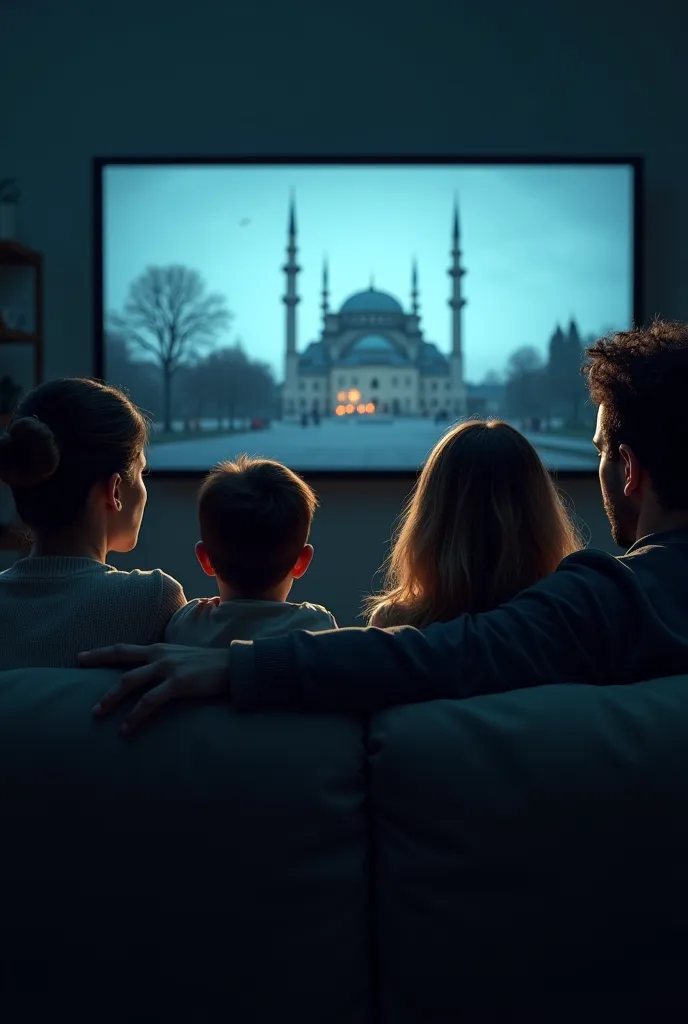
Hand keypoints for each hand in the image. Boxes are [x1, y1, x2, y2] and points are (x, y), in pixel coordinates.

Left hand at [77, 643, 229, 734]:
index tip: (80, 657)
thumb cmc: (208, 666)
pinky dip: (135, 716)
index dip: (100, 652)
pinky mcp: (178, 684)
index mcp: (159, 649)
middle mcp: (159, 655)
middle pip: (120, 658)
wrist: (233, 666)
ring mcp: (168, 668)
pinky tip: (126, 729)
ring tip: (97, 714)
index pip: (124, 648)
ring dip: (110, 699)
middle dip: (96, 666)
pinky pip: (149, 702)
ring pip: (130, 681)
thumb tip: (148, 676)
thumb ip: (163, 664)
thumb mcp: (181, 658)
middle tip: (77, 675)